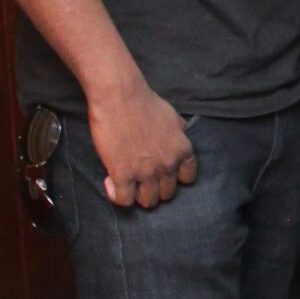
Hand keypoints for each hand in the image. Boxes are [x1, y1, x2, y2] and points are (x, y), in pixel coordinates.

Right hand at [86, 79, 195, 208]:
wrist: (120, 97)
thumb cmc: (145, 103)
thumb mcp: (174, 117)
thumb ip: (181, 132)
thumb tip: (184, 134)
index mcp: (182, 151)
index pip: (188, 179)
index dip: (175, 178)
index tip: (163, 174)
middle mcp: (168, 165)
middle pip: (167, 194)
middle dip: (155, 188)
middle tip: (141, 179)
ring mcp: (146, 172)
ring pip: (148, 201)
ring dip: (137, 194)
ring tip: (127, 182)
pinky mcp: (123, 174)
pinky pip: (124, 200)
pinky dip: (117, 196)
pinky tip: (111, 182)